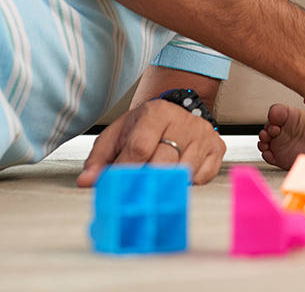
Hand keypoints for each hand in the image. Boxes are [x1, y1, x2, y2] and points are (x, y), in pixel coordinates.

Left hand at [77, 98, 225, 186]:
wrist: (176, 112)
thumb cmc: (144, 128)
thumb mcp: (117, 136)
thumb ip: (99, 159)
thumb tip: (87, 181)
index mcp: (156, 112)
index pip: (140, 148)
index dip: (127, 171)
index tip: (119, 185)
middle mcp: (183, 120)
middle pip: (163, 163)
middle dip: (146, 182)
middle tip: (135, 192)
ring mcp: (203, 134)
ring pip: (183, 173)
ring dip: (166, 184)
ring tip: (155, 182)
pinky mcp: (217, 148)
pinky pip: (201, 177)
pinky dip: (187, 183)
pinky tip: (177, 175)